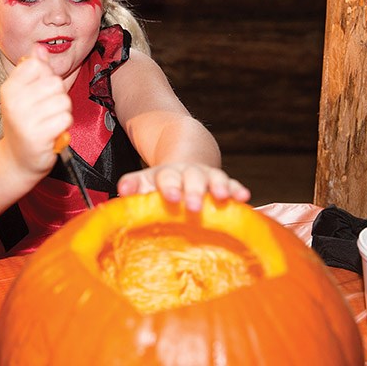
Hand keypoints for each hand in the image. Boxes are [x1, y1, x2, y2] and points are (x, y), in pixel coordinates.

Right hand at [0, 46, 71, 175]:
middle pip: (55, 83)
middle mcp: (14, 102)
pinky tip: (51, 132)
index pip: (38, 65)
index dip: (46, 77)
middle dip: (57, 97)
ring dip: (62, 112)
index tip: (38, 92)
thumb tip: (40, 48)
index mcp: (10, 88)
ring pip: (63, 101)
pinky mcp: (38, 136)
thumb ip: (34, 70)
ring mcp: (25, 120)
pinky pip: (65, 119)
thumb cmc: (24, 123)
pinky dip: (63, 126)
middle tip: (45, 111)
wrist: (17, 159)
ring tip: (48, 122)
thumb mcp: (24, 93)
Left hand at [117, 163, 250, 211]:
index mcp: (167, 174)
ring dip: (219, 187)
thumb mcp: (146, 181)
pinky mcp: (223, 183)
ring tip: (222, 197)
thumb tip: (122, 191)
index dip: (169, 187)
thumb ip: (134, 185)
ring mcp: (207, 177)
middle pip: (192, 178)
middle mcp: (188, 173)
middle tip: (194, 206)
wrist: (184, 160)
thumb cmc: (162, 182)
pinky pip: (232, 185)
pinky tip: (244, 197)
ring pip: (214, 179)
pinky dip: (237, 190)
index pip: (167, 178)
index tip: (171, 198)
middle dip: (194, 191)